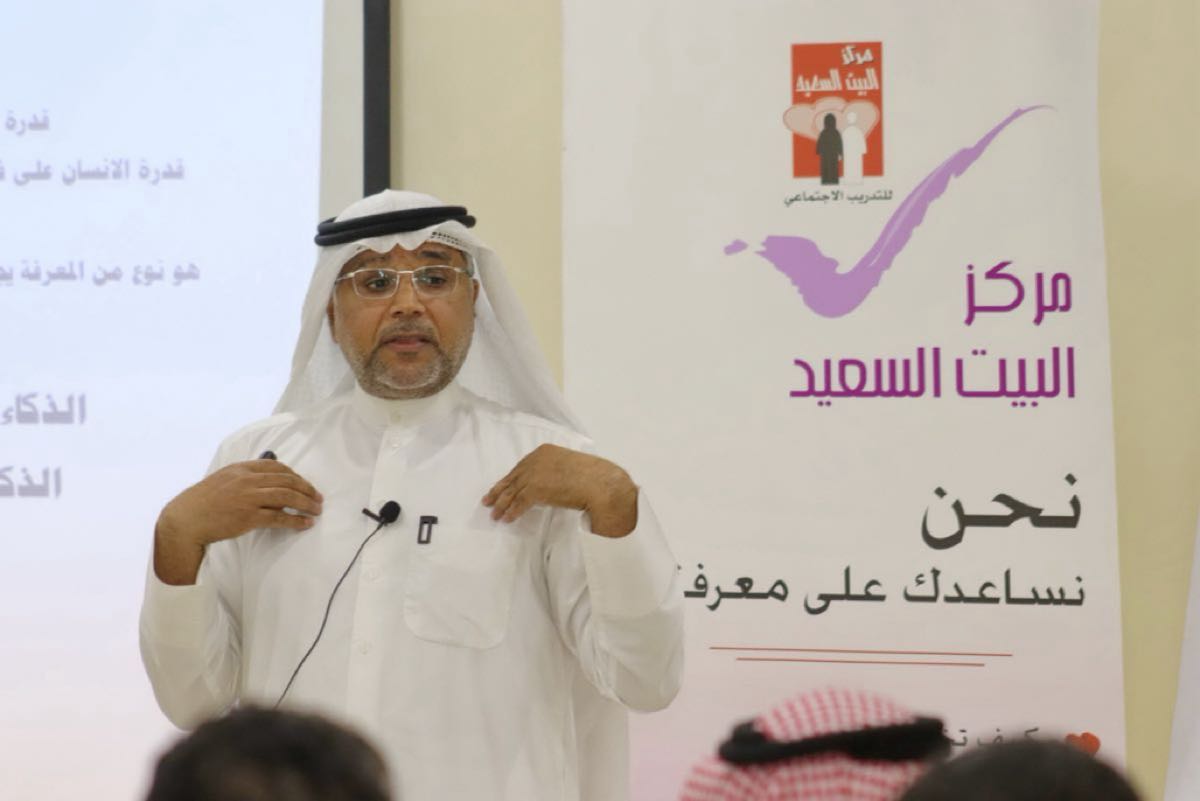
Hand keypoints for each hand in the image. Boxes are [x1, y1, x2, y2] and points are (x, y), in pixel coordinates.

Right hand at [153, 459, 322, 583]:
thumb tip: (270, 485)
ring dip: (306, 503)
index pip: (277, 466)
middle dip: (306, 488)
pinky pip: (279, 516)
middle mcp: (247, 479)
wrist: (185, 519)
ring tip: (316, 510)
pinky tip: (305, 524)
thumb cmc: (203, 502)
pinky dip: (295, 520)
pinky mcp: (248, 516)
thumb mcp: (224, 480)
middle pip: (286, 479)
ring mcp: (248, 497)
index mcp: (241, 468)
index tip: (305, 484)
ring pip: (287, 496)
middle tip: (318, 498)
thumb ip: (245, 478)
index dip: (295, 475)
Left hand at [482, 444, 637, 537]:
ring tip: (494, 514)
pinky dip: (511, 512)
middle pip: (512, 478)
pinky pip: (518, 503)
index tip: (503, 487)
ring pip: (512, 491)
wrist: (599, 484)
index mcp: (544, 452)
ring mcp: (534, 475)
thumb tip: (551, 484)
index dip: (510, 479)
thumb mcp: (571, 466)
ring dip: (501, 504)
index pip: (521, 467)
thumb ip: (556, 471)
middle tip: (488, 500)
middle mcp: (535, 460)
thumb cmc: (592, 476)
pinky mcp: (535, 490)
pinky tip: (506, 519)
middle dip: (499, 490)